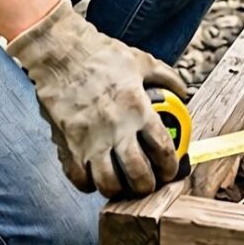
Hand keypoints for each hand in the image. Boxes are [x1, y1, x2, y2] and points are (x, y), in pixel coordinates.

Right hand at [3, 2, 189, 198]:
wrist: (60, 54)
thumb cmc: (101, 55)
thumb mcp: (142, 62)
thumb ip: (166, 78)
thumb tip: (183, 92)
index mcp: (137, 110)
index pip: (162, 150)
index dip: (170, 167)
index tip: (170, 170)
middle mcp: (115, 130)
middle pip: (138, 175)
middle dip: (147, 186)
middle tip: (148, 183)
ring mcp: (90, 140)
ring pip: (108, 184)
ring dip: (119, 190)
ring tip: (122, 184)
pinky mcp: (68, 145)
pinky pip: (79, 178)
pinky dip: (89, 184)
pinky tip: (95, 176)